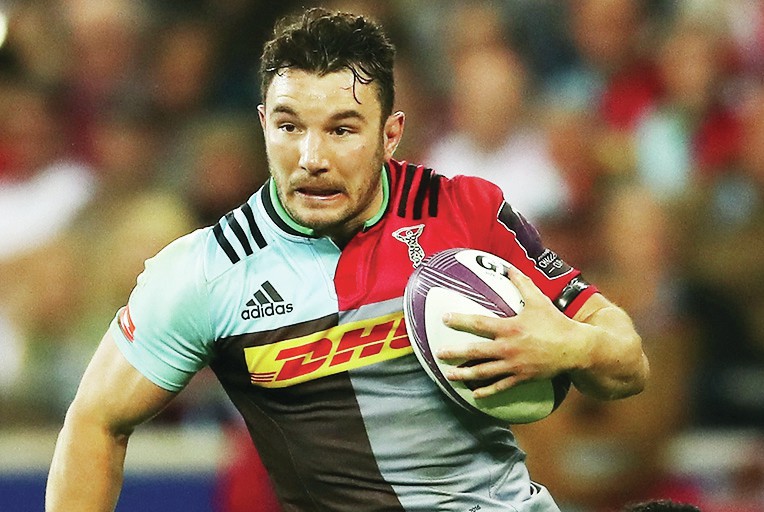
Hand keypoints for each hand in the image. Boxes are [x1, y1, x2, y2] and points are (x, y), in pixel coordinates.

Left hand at [435, 265, 584, 398]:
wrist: (575, 348)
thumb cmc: (555, 322)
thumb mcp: (538, 300)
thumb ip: (522, 283)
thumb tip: (508, 267)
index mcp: (510, 327)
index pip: (480, 324)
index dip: (460, 321)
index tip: (444, 319)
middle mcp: (509, 348)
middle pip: (476, 352)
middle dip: (455, 353)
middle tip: (438, 353)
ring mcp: (514, 365)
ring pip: (484, 372)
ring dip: (464, 374)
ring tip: (449, 375)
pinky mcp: (522, 378)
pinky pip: (500, 387)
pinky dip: (486, 392)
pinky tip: (474, 394)